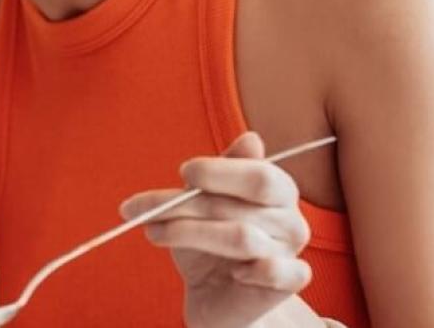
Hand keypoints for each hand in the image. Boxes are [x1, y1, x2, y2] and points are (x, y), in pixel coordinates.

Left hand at [120, 133, 319, 327]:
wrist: (215, 294)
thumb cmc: (207, 240)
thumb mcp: (203, 202)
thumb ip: (218, 174)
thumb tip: (252, 138)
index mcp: (277, 190)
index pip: (258, 174)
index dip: (219, 172)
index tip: (182, 173)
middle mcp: (291, 218)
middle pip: (238, 205)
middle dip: (183, 204)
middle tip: (140, 209)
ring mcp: (292, 251)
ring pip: (240, 237)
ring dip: (187, 233)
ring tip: (153, 233)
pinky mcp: (289, 282)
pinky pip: (274, 272)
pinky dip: (249, 270)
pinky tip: (233, 272)